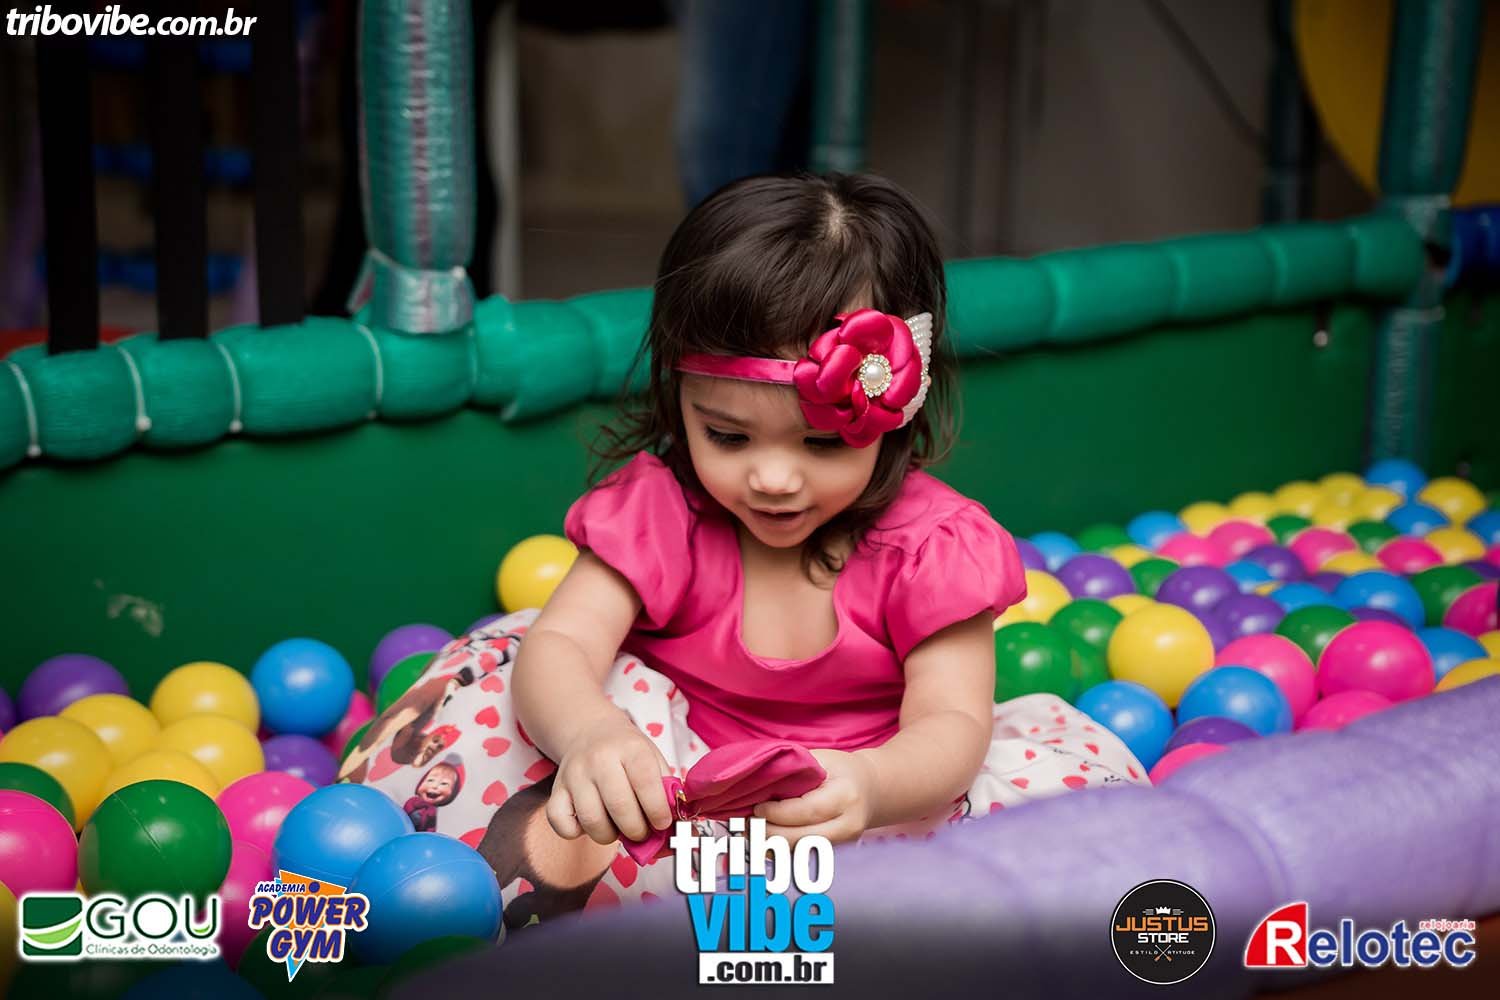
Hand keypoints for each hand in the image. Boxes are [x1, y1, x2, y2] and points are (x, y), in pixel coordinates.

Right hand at [547, 713, 674, 845]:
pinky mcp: (556, 790)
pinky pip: (561, 824)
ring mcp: (574, 775)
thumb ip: (666, 791)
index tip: (662, 823)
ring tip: (618, 828)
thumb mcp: (653, 759)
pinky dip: (576, 833)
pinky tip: (590, 824)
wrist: (590, 732)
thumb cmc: (628, 753)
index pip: (646, 783)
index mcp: (630, 749)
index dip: (657, 811)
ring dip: (610, 835)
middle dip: (636, 830)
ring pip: (591, 821)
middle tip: (642, 832)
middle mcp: (600, 759)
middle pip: (619, 806)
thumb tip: (677, 829)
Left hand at [752, 749, 875, 847]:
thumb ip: (794, 771)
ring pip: (799, 853)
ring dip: (769, 847)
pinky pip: (801, 857)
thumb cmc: (840, 769)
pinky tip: (761, 841)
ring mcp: (844, 844)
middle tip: (745, 824)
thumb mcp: (821, 759)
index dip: (778, 813)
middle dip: (768, 834)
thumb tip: (757, 784)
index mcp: (846, 796)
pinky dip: (778, 852)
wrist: (871, 789)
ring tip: (748, 833)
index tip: (756, 808)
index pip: (807, 811)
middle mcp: (849, 825)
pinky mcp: (835, 854)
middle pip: (801, 839)